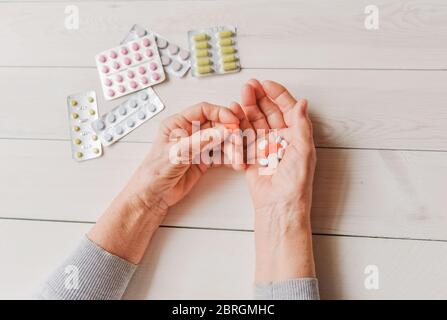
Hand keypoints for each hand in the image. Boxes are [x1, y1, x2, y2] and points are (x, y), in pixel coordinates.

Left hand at [128, 101, 239, 209]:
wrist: (153, 195)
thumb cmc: (155, 172)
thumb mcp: (177, 153)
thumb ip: (201, 141)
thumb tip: (221, 130)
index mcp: (178, 123)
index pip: (204, 111)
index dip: (221, 113)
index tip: (233, 121)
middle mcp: (189, 132)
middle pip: (216, 125)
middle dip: (230, 133)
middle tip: (239, 141)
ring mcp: (198, 146)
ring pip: (221, 140)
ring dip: (232, 147)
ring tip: (238, 158)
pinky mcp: (203, 160)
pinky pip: (221, 155)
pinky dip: (230, 158)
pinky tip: (236, 163)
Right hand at [230, 79, 316, 281]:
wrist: (279, 205)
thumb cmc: (295, 182)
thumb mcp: (303, 150)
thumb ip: (301, 125)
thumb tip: (303, 102)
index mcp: (295, 136)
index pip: (287, 109)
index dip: (277, 94)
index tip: (266, 84)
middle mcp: (281, 139)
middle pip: (269, 112)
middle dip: (259, 97)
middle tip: (249, 86)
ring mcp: (265, 147)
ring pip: (256, 121)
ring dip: (248, 108)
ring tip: (241, 95)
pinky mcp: (251, 156)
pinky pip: (244, 137)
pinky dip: (239, 125)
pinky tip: (235, 115)